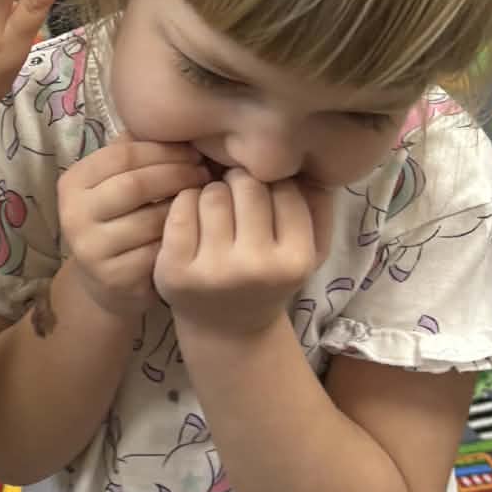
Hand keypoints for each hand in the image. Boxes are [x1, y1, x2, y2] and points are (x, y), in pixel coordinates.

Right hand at [59, 139, 209, 318]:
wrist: (107, 281)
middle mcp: (73, 215)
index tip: (193, 152)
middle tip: (204, 174)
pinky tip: (195, 229)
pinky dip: (180, 238)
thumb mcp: (116, 183)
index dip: (162, 151)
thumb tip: (169, 120)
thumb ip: (133, 153)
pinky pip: (158, 251)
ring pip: (150, 219)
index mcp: (72, 183)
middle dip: (177, 175)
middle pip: (135, 185)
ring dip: (184, 207)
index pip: (122, 155)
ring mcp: (91, 249)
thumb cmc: (119, 219)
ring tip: (204, 198)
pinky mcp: (114, 278)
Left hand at [155, 170, 332, 335]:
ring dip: (212, 193)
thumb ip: (316, 205)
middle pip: (247, 186)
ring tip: (216, 213)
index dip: (271, 186)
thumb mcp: (306, 250)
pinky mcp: (175, 270)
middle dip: (240, 185)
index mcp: (295, 260)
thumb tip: (306, 162)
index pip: (285, 189)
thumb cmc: (267, 278)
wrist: (227, 330)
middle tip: (236, 200)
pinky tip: (193, 220)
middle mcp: (256, 268)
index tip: (264, 200)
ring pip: (212, 193)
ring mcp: (213, 271)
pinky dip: (185, 203)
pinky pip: (181, 208)